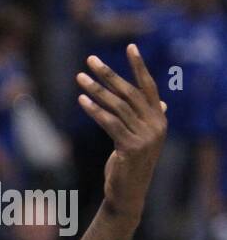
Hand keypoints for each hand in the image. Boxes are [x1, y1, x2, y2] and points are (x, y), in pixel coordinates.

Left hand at [75, 45, 166, 221]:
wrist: (127, 194)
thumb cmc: (130, 164)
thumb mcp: (140, 138)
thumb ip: (148, 118)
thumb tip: (159, 100)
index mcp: (159, 119)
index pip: (149, 86)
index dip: (139, 66)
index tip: (131, 46)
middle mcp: (156, 125)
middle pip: (129, 92)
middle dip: (109, 74)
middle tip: (91, 60)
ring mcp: (144, 137)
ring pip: (116, 106)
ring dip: (95, 90)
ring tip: (79, 77)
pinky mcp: (129, 147)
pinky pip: (109, 123)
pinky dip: (94, 110)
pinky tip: (81, 100)